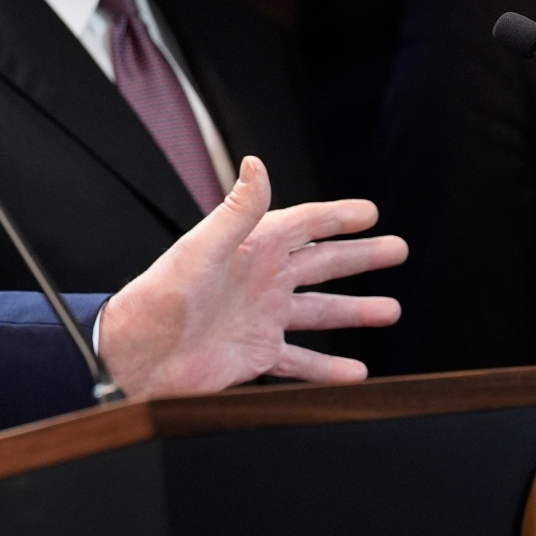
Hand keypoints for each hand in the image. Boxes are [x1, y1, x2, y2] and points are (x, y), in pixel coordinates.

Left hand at [97, 157, 406, 398]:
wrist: (138, 353)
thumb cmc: (161, 295)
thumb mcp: (203, 246)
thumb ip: (236, 210)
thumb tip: (256, 163)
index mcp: (250, 249)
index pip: (303, 225)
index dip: (336, 217)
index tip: (370, 212)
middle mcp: (260, 281)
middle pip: (321, 264)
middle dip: (359, 257)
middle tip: (397, 249)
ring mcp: (260, 319)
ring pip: (319, 313)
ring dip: (354, 312)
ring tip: (390, 310)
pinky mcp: (256, 355)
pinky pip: (302, 362)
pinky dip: (330, 369)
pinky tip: (357, 372)